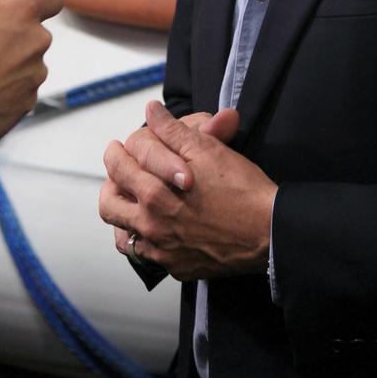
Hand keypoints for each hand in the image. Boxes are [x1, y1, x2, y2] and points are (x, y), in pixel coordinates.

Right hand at [0, 0, 62, 145]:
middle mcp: (36, 41)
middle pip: (34, 35)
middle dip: (14, 38)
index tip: (30, 8)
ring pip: (28, 64)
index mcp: (21, 12)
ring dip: (11, 66)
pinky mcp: (30, 100)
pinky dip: (7, 90)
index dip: (41, 2)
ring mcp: (35, 72)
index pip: (52, 0)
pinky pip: (22, 90)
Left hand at [100, 101, 276, 281]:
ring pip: (123, 235)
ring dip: (123, 214)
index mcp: (154, 192)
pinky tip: (155, 228)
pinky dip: (144, 240)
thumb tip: (151, 111)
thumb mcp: (206, 149)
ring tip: (132, 200)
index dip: (118, 152)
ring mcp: (161, 250)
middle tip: (118, 171)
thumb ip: (172, 130)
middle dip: (111, 182)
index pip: (119, 167)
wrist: (267, 231)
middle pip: (109, 204)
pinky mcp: (175, 267)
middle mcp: (151, 225)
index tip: (120, 147)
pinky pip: (146, 256)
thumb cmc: (240, 188)